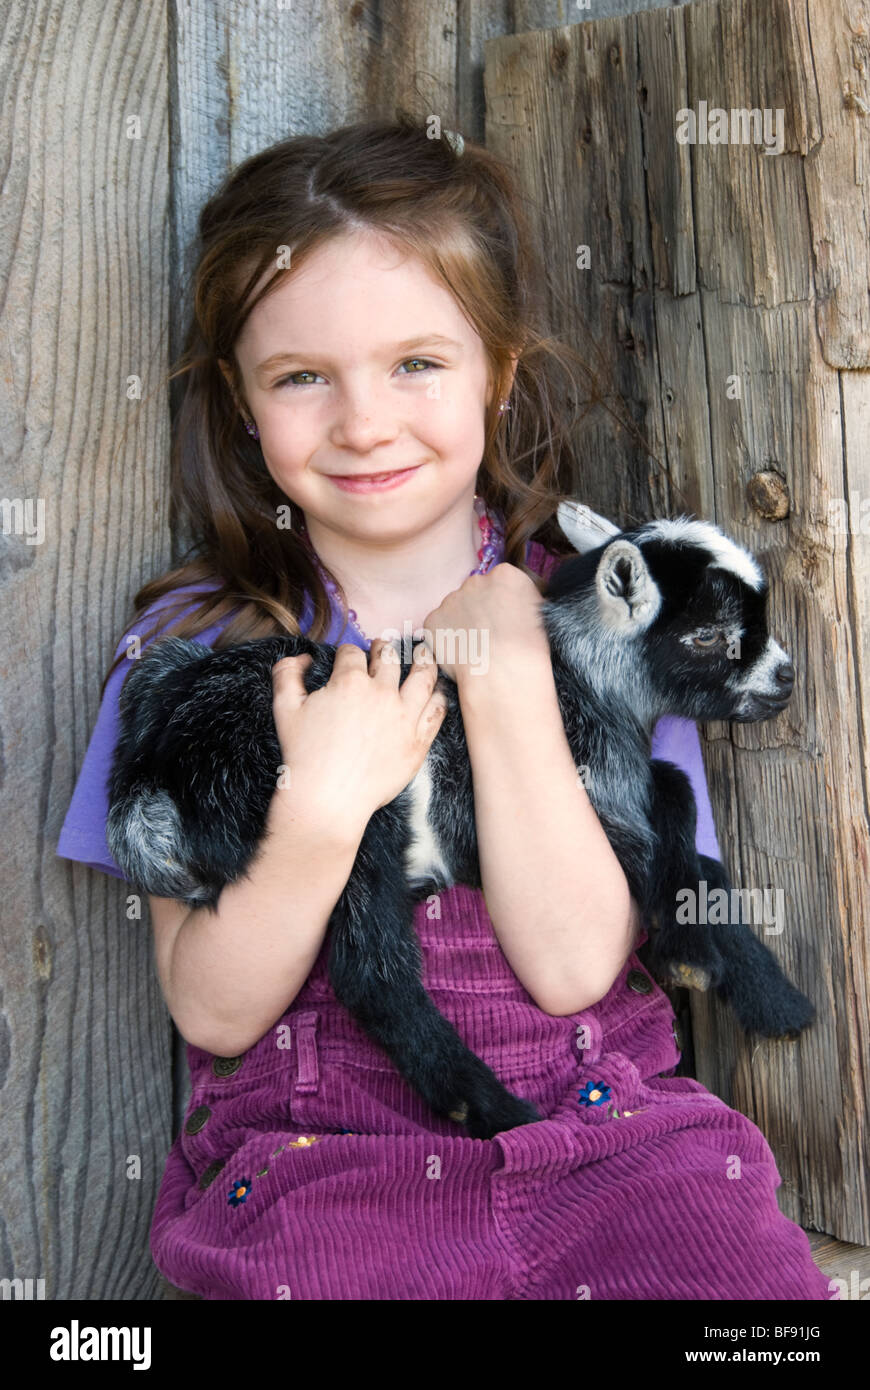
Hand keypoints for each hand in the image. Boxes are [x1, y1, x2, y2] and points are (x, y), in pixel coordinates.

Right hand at [270, 641, 446, 823]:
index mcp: (349, 682)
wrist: (328, 798)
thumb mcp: (284, 709)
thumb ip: (286, 674)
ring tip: (423, 654)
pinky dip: (439, 696)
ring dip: (423, 661)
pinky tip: (438, 691)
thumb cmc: (303, 755)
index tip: (347, 656)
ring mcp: (404, 717)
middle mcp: (381, 694)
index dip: (347, 652)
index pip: (352, 654)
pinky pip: (436, 711)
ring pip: (423, 677)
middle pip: (389, 659)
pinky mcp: (418, 741)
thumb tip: (302, 658)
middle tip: (382, 648)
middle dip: (383, 649)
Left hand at [420, 563, 550, 684]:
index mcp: (505, 574)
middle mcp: (475, 580)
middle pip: (475, 592)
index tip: (504, 620)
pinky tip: (462, 655)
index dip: (502, 603)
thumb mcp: (538, 615)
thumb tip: (511, 604)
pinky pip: (438, 628)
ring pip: (455, 610)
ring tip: (476, 649)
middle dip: (479, 610)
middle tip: (488, 636)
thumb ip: (519, 600)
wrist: (503, 674)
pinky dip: (446, 640)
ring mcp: (450, 599)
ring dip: (461, 624)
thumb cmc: (527, 650)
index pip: (500, 581)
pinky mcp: (433, 620)